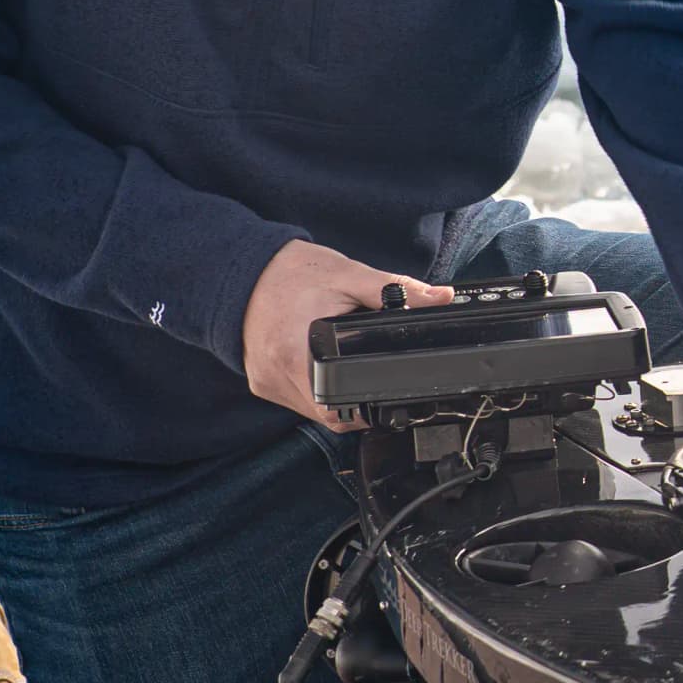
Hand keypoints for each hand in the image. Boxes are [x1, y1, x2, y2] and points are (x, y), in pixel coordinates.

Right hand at [244, 240, 445, 428]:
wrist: (242, 267)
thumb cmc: (291, 272)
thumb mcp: (349, 275)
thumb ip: (397, 289)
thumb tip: (440, 298)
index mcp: (295, 352)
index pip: (338, 407)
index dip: (367, 408)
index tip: (384, 393)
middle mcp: (275, 374)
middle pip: (326, 414)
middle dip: (354, 403)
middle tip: (369, 374)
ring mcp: (265, 382)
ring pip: (311, 411)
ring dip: (333, 398)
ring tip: (342, 364)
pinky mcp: (260, 382)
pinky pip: (295, 399)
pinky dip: (313, 389)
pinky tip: (320, 366)